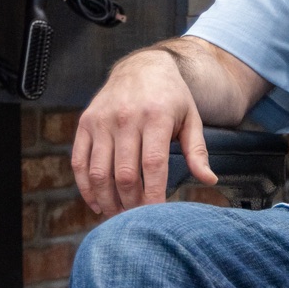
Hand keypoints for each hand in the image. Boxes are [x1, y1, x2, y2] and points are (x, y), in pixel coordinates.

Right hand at [72, 49, 216, 218]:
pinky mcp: (85, 123)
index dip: (153, 195)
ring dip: (107, 200)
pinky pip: (79, 162)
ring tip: (118, 216)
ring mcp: (101, 121)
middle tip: (138, 221)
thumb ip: (198, 151)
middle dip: (131, 203)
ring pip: (99, 171)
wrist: (142, 66)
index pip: (153, 165)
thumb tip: (209, 181)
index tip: (157, 215)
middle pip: (124, 173)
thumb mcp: (191, 118)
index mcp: (155, 117)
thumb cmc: (171, 97)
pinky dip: (86, 187)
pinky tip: (97, 203)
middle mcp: (125, 118)